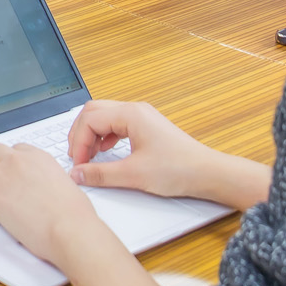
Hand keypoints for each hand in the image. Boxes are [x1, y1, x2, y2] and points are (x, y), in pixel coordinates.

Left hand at [0, 140, 100, 261]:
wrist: (70, 230)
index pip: (15, 149)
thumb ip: (52, 181)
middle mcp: (18, 161)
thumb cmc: (74, 215)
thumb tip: (50, 189)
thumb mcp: (67, 186)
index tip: (6, 168)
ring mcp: (2, 176)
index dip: (8, 159)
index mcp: (38, 157)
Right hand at [63, 100, 271, 208]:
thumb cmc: (178, 169)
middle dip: (81, 134)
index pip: (90, 120)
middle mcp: (135, 110)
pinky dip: (105, 136)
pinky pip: (117, 123)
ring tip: (88, 155)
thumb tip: (77, 174)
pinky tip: (106, 151)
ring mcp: (142, 117)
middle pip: (94, 112)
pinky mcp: (147, 127)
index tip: (78, 164)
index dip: (79, 142)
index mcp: (130, 114)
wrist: (207, 173)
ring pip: (104, 116)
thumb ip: (100, 174)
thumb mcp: (133, 175)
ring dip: (92, 134)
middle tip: (77, 157)